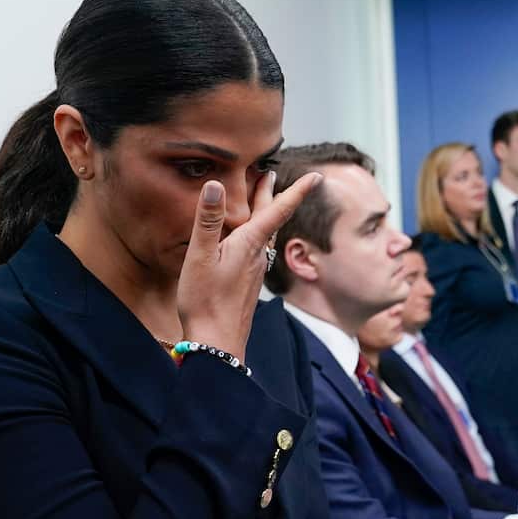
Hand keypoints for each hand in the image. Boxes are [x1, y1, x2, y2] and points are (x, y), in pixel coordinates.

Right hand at [177, 171, 322, 359]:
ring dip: (263, 213)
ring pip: (262, 234)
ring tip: (260, 199)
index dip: (297, 191)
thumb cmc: (206, 302)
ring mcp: (254, 271)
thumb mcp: (201, 257)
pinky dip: (253, 234)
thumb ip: (208, 220)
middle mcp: (257, 255)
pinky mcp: (248, 284)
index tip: (316, 176)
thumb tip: (217, 185)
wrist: (217, 344)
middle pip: (268, 218)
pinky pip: (254, 250)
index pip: (277, 210)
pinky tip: (245, 240)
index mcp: (248, 244)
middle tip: (271, 174)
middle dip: (271, 194)